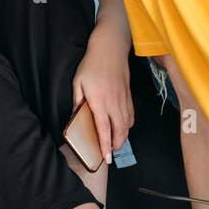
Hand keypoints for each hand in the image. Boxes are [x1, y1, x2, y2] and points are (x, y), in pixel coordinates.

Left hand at [72, 36, 133, 163]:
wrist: (110, 49)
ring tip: (115, 144)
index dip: (105, 145)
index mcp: (99, 101)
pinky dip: (128, 126)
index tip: (106, 158)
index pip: (104, 129)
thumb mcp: (78, 82)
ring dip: (123, 137)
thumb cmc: (91, 65)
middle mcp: (114, 103)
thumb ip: (78, 100)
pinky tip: (122, 127)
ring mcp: (124, 100)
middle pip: (120, 131)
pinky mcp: (129, 96)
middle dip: (116, 146)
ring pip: (127, 125)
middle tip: (110, 154)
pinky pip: (131, 116)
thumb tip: (76, 116)